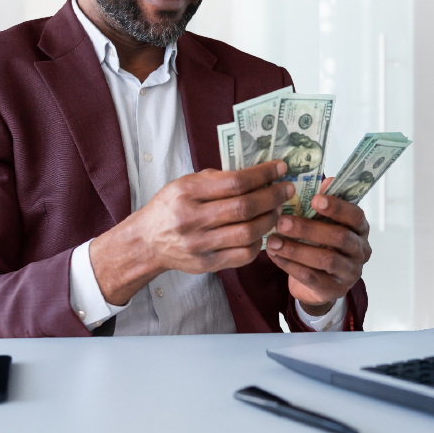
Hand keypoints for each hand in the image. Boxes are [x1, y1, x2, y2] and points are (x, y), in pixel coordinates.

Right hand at [90, 160, 293, 304]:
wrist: (147, 241)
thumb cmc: (171, 206)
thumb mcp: (186, 183)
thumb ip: (218, 179)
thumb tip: (258, 174)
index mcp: (187, 192)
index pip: (235, 182)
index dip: (263, 174)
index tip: (280, 168)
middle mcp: (192, 218)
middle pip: (245, 207)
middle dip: (273, 196)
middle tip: (286, 189)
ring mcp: (199, 244)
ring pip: (248, 232)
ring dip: (270, 219)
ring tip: (277, 210)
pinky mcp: (207, 264)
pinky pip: (243, 255)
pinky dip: (259, 242)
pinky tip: (262, 232)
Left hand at [264, 177, 371, 315]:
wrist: (317, 282)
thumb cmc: (319, 242)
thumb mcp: (321, 221)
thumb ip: (322, 202)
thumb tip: (324, 179)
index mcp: (360, 229)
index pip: (355, 216)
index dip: (337, 207)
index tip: (314, 199)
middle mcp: (361, 250)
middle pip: (339, 237)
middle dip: (308, 228)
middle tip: (281, 222)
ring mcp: (350, 272)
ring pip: (325, 259)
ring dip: (296, 249)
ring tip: (273, 241)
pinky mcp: (334, 290)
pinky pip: (312, 277)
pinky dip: (291, 265)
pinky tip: (275, 256)